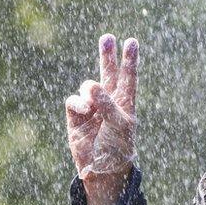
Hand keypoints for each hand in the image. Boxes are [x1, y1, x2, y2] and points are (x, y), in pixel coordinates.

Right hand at [65, 34, 138, 182]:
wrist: (101, 168)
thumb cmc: (117, 147)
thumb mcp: (119, 124)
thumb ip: (107, 103)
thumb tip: (91, 85)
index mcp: (125, 102)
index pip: (128, 76)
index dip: (129, 59)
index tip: (131, 41)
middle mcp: (109, 101)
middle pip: (108, 73)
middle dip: (107, 55)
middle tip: (107, 36)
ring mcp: (92, 107)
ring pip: (88, 85)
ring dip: (90, 91)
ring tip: (93, 106)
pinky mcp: (76, 115)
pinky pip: (74, 100)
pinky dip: (79, 103)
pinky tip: (84, 110)